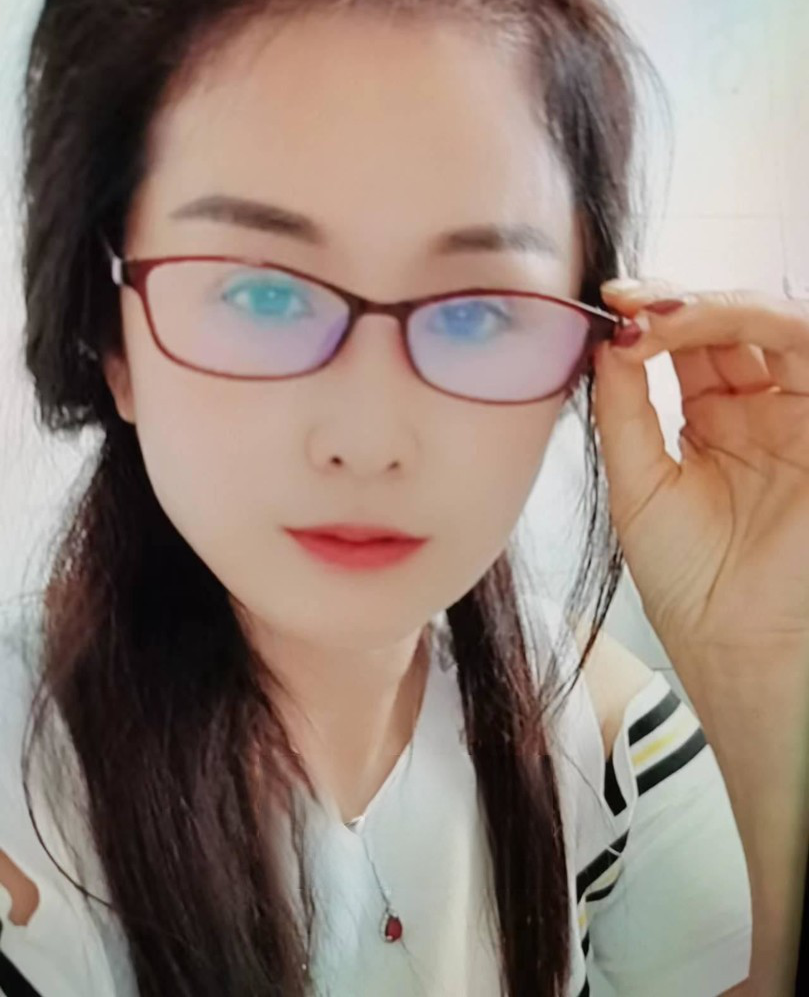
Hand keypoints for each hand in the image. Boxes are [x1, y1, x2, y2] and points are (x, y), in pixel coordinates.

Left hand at [592, 279, 808, 692]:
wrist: (738, 645)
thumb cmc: (691, 582)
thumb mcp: (638, 485)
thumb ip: (624, 411)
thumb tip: (607, 342)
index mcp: (710, 425)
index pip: (684, 346)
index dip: (648, 321)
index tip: (607, 307)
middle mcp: (757, 411)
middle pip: (725, 325)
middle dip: (676, 303)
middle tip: (629, 301)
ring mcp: (796, 415)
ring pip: (769, 325)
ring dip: (712, 307)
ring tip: (658, 314)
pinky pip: (805, 347)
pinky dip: (757, 322)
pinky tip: (701, 325)